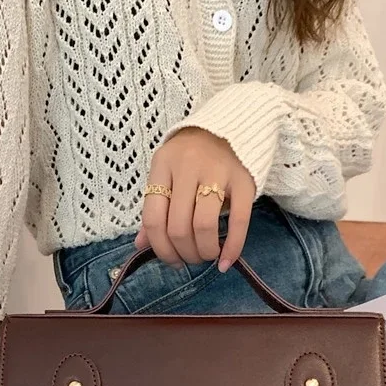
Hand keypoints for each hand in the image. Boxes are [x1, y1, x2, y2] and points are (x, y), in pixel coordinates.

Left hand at [135, 127, 255, 271]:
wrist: (233, 123)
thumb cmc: (194, 155)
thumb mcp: (168, 174)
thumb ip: (155, 208)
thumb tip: (141, 245)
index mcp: (162, 165)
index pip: (153, 218)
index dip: (160, 248)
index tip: (172, 261)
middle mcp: (187, 166)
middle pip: (178, 226)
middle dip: (184, 253)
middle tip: (192, 259)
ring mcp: (217, 171)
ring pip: (203, 226)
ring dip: (204, 251)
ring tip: (207, 255)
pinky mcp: (244, 179)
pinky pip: (238, 221)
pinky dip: (232, 248)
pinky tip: (225, 262)